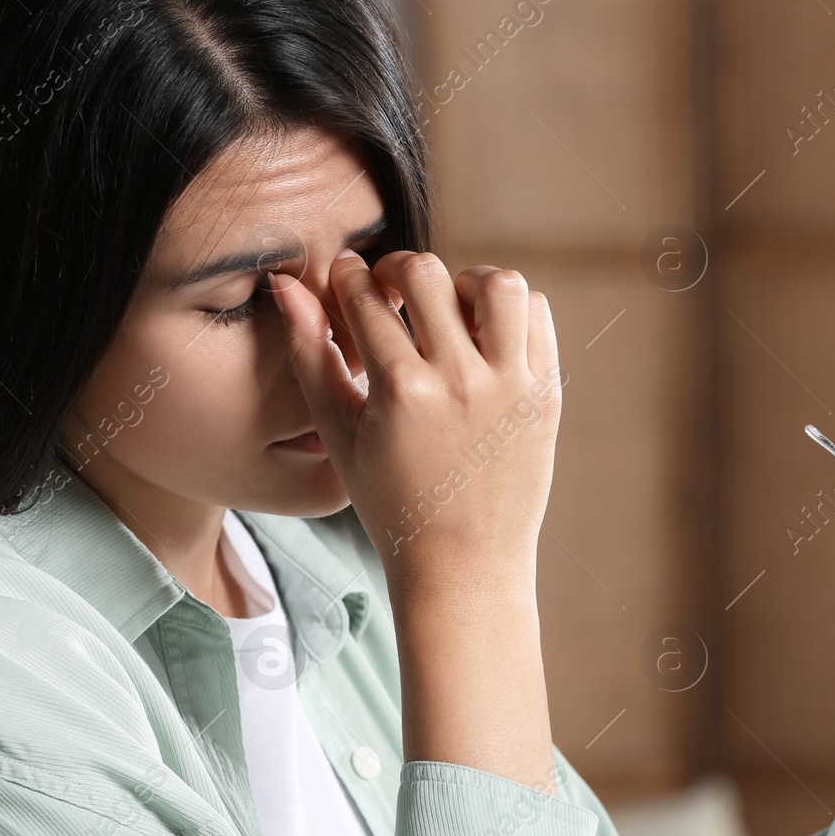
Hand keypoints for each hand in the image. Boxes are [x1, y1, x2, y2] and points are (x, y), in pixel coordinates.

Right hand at [268, 248, 565, 788]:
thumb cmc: (392, 504)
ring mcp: (511, 386)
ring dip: (463, 282)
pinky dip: (509, 310)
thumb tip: (289, 288)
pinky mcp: (545, 394)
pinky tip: (482, 334)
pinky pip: (535, 316)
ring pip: (496, 284)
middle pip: (426, 274)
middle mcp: (461, 382)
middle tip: (389, 292)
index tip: (347, 280)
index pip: (365, 297)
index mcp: (401, 392)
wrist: (463, 565)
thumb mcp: (339, 434)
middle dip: (396, 270)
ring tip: (445, 309)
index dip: (347, 277)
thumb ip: (312, 355)